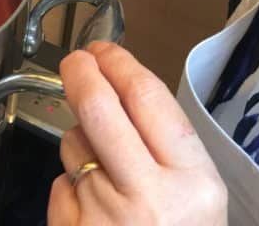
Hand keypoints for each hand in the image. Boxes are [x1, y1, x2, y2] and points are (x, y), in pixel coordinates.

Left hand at [49, 42, 226, 225]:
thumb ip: (166, 144)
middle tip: (75, 59)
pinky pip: (60, 183)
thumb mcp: (199, 194)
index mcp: (191, 181)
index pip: (147, 98)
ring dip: (80, 141)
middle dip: (81, 72)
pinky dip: (71, 185)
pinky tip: (94, 207)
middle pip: (99, 108)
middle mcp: (147, 197)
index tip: (104, 49)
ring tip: (107, 171)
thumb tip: (119, 86)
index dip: (119, 62)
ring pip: (73, 144)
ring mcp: (102, 216)